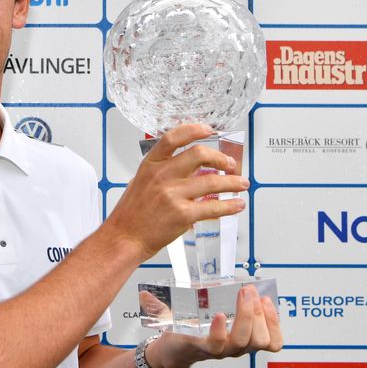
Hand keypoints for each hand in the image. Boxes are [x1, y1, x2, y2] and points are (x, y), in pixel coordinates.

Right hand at [103, 123, 249, 259]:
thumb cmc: (132, 213)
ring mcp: (173, 194)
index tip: (209, 130)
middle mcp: (162, 176)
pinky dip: (230, 206)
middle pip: (199, 154)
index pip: (174, 137)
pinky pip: (214, 207)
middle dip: (221, 158)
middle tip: (230, 164)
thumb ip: (163, 171)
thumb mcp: (141, 181)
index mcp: (151, 164)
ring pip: (213, 181)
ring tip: (241, 184)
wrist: (125, 237)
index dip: (194, 130)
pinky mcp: (183, 214)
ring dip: (233, 182)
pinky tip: (236, 205)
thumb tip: (190, 166)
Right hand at [146, 285, 282, 367]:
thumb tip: (144, 294)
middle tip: (245, 290)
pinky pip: (273, 342)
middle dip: (247, 314)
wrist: (181, 351)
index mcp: (203, 345)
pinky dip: (275, 324)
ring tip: (255, 295)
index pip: (215, 346)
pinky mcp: (252, 344)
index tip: (217, 315)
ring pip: (261, 341)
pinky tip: (267, 304)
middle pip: (243, 340)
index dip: (219, 334)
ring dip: (262, 317)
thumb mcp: (165, 320)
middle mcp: (225, 351)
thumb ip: (155, 307)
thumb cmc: (178, 333)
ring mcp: (240, 348)